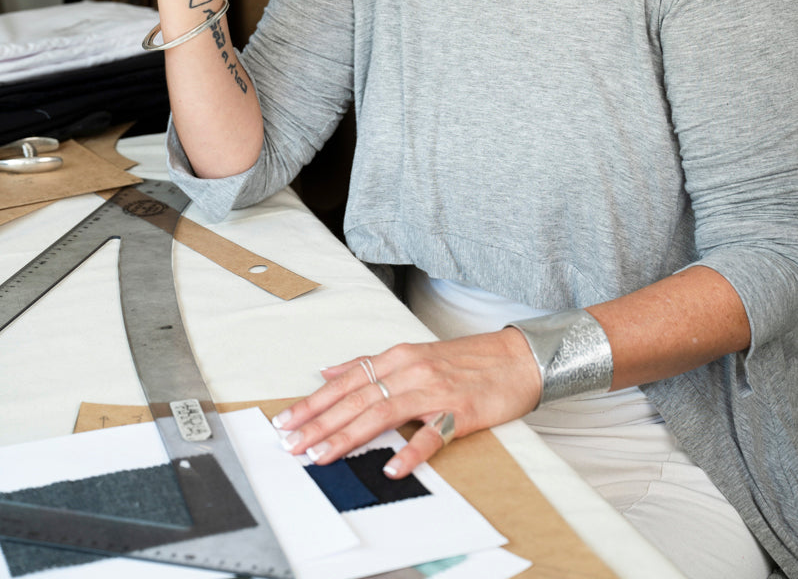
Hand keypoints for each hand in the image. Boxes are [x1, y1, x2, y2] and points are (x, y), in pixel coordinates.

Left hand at [272, 328, 540, 477]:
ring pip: (383, 413)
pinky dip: (412, 450)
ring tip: (324, 456)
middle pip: (357, 398)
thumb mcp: (414, 353)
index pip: (347, 381)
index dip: (314, 402)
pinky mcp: (460, 411)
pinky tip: (393, 467)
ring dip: (350, 435)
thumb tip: (330, 371)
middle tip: (292, 444)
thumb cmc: (467, 359)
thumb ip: (372, 364)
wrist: (517, 358)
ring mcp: (435, 391)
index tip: (287, 421)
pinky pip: (433, 434)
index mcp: (399, 356)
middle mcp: (411, 370)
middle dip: (320, 423)